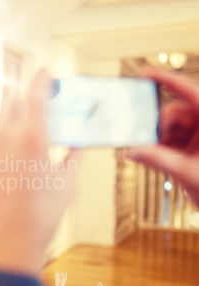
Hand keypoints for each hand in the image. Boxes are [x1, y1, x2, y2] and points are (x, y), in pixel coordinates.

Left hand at [0, 70, 77, 276]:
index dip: (41, 78)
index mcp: (31, 135)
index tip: (44, 73)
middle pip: (9, 100)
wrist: (3, 245)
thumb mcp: (68, 186)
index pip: (35, 91)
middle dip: (22, 101)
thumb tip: (78, 147)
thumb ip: (74, 158)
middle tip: (30, 112)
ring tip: (8, 137)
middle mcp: (0, 135)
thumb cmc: (40, 218)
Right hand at [126, 68, 198, 205]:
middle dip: (159, 128)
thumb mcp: (188, 173)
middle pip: (176, 113)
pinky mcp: (196, 148)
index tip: (145, 73)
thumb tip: (132, 152)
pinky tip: (158, 158)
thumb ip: (158, 160)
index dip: (167, 80)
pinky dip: (163, 148)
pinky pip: (174, 140)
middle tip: (145, 143)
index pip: (191, 92)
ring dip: (160, 141)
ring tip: (155, 157)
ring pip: (172, 128)